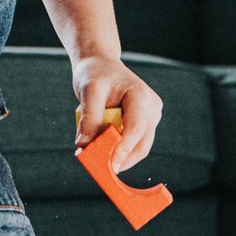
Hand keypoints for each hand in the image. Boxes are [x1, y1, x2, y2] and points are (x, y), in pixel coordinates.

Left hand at [72, 54, 160, 172]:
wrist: (101, 65)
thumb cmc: (95, 74)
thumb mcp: (88, 91)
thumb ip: (89, 118)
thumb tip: (83, 146)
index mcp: (141, 96)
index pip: (136, 128)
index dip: (124, 150)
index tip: (111, 167)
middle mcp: (152, 107)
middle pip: (141, 143)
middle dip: (122, 159)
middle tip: (101, 170)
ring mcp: (152, 117)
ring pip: (140, 148)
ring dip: (121, 157)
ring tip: (100, 161)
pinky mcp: (147, 124)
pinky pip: (135, 144)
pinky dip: (121, 151)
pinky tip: (106, 153)